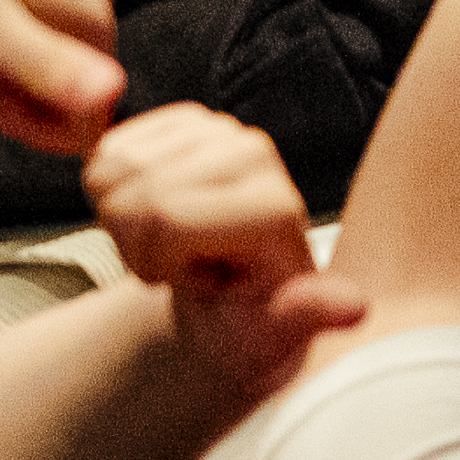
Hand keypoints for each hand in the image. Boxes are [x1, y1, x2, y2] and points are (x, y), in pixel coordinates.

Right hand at [86, 103, 360, 411]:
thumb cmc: (245, 327)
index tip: (189, 285)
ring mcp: (219, 130)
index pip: (166, 216)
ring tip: (169, 244)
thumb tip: (354, 307)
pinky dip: (110, 192)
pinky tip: (155, 215)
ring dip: (122, 221)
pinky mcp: (182, 120)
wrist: (230, 301)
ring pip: (112, 169)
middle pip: (136, 194)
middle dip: (136, 245)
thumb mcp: (268, 338)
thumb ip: (305, 316)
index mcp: (278, 207)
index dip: (153, 263)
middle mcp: (256, 155)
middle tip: (175, 268)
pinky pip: (105, 151)